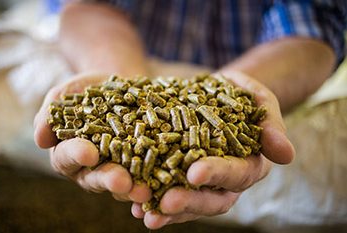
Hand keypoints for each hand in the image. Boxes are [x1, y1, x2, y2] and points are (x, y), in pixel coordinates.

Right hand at [34, 73, 150, 202]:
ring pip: (124, 184)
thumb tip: (40, 138)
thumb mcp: (66, 94)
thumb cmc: (87, 89)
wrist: (119, 85)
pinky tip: (165, 182)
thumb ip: (51, 114)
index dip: (77, 155)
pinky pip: (148, 176)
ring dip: (134, 188)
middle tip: (121, 180)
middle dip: (109, 179)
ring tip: (145, 189)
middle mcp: (92, 168)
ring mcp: (119, 168)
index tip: (89, 152)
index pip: (68, 157)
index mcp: (68, 153)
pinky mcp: (143, 165)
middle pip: (97, 178)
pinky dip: (156, 181)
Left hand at [131, 71, 294, 228]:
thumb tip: (286, 154)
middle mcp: (226, 180)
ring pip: (188, 202)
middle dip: (189, 201)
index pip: (237, 172)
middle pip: (211, 198)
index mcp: (249, 163)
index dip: (217, 174)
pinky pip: (166, 192)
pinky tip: (133, 205)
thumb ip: (270, 123)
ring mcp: (201, 182)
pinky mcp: (178, 176)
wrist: (216, 93)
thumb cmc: (240, 94)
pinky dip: (152, 199)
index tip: (195, 172)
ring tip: (144, 212)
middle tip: (165, 202)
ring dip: (166, 210)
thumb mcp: (257, 98)